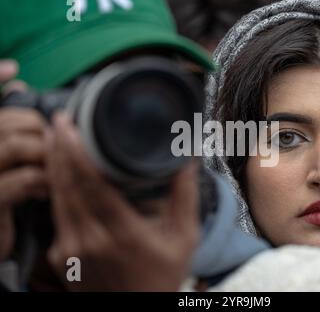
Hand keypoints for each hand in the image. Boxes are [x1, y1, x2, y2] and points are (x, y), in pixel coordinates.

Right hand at [0, 59, 47, 261]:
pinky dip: (41, 181)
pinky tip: (46, 189)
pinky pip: (19, 180)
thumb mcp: (11, 156)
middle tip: (56, 147)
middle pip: (9, 122)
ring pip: (15, 145)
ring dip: (45, 154)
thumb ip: (14, 123)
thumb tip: (17, 79)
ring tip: (55, 168)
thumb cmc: (7, 192)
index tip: (13, 69)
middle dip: (41, 130)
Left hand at [45, 113, 199, 290]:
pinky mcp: (61, 256)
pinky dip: (55, 188)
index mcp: (123, 233)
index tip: (71, 128)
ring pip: (57, 198)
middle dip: (59, 149)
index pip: (92, 186)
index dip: (77, 154)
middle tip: (60, 121)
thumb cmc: (162, 277)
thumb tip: (187, 161)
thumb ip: (185, 198)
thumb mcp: (184, 239)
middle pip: (67, 186)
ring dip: (53, 165)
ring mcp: (72, 249)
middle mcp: (91, 240)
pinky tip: (59, 171)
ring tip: (55, 138)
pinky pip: (56, 214)